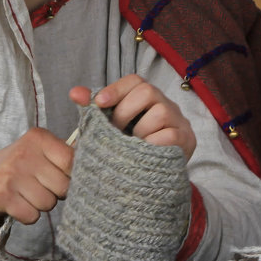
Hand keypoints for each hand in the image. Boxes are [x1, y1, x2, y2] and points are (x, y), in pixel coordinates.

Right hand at [0, 128, 73, 224]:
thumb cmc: (21, 164)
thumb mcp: (40, 150)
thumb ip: (64, 155)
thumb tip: (94, 164)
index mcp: (39, 137)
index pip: (71, 161)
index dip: (72, 175)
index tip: (63, 177)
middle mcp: (24, 153)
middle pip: (63, 186)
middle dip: (57, 192)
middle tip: (43, 186)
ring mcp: (12, 175)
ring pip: (48, 203)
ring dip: (43, 204)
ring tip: (30, 194)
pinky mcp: (3, 196)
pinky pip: (32, 216)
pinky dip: (29, 215)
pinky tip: (21, 203)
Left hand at [71, 75, 196, 159]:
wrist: (153, 179)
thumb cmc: (129, 148)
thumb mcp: (111, 129)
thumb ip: (94, 111)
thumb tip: (74, 93)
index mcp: (148, 99)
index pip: (135, 81)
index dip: (116, 89)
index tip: (99, 103)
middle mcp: (166, 104)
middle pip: (148, 91)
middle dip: (124, 112)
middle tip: (115, 131)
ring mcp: (179, 121)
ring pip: (160, 113)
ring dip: (139, 131)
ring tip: (132, 145)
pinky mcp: (186, 140)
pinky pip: (170, 135)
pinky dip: (152, 144)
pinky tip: (144, 153)